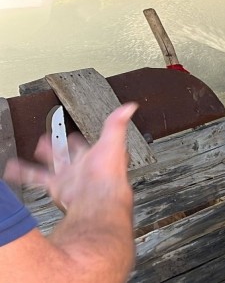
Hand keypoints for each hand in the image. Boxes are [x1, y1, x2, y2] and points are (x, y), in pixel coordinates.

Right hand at [3, 103, 136, 211]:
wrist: (97, 199)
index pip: (83, 144)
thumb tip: (129, 107)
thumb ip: (116, 124)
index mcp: (94, 155)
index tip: (69, 133)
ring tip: (26, 154)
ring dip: (39, 158)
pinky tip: (13, 169)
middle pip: (65, 154)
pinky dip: (23, 173)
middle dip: (56, 147)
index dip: (76, 139)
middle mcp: (81, 167)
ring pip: (49, 165)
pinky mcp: (56, 187)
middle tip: (45, 140)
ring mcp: (68, 178)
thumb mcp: (112, 142)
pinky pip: (36, 178)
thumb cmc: (108, 174)